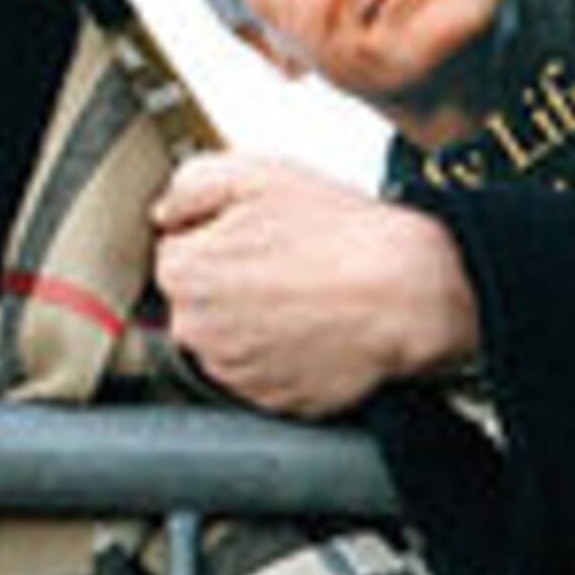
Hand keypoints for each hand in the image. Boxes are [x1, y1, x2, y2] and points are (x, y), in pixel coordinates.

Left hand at [146, 151, 477, 419]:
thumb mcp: (256, 175)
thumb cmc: (341, 235)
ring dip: (254, 321)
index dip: (217, 239)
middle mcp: (197, 330)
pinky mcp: (272, 400)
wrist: (410, 295)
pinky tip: (314, 328)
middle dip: (230, 281)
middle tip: (285, 265)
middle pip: (198, 299)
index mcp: (184, 272)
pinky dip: (281, 354)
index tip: (254, 237)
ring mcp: (234, 371)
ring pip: (229, 339)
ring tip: (305, 297)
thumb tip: (164, 212)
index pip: (176, 253)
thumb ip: (189, 187)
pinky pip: (263, 373)